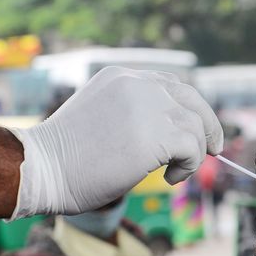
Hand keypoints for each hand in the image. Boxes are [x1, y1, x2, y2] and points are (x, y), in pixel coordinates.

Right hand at [10, 68, 222, 217]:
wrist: (42, 168)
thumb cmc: (64, 156)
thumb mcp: (101, 117)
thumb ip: (132, 114)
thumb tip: (169, 134)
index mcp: (122, 76)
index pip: (170, 84)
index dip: (188, 107)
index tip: (197, 128)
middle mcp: (138, 84)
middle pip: (192, 98)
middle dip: (207, 125)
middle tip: (213, 148)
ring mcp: (149, 107)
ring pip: (196, 126)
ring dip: (194, 153)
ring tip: (174, 172)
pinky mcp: (157, 135)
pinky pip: (194, 149)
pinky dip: (189, 166)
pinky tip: (169, 179)